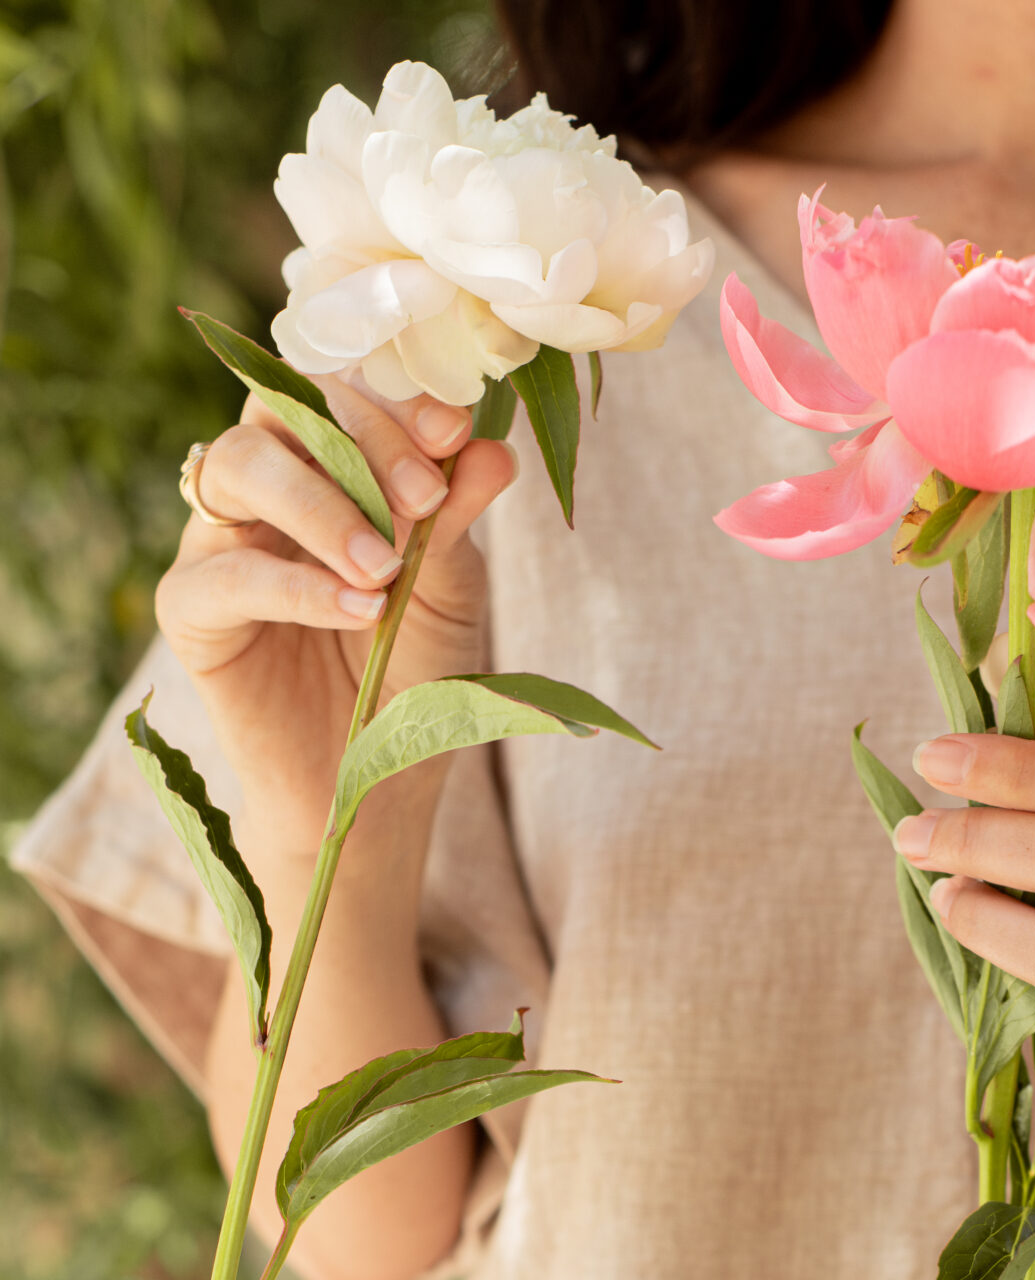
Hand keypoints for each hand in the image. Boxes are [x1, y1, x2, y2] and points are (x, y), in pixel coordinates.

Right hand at [155, 377, 516, 862]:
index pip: (338, 393)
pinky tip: (357, 609)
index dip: (392, 402)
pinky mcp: (190, 610)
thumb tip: (493, 448)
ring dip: (322, 505)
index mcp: (322, 465)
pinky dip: (297, 586)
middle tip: (425, 499)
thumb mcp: (449, 590)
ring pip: (240, 466)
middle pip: (281, 409)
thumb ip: (456, 519)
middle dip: (360, 440)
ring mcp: (218, 542)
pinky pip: (226, 575)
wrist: (369, 780)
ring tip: (386, 568)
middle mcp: (263, 489)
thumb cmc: (408, 673)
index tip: (452, 433)